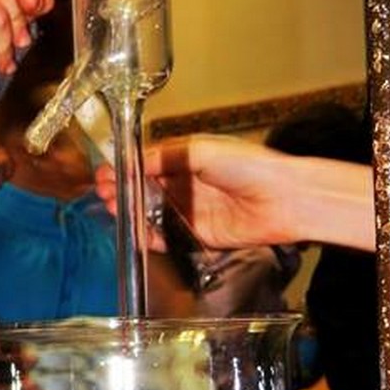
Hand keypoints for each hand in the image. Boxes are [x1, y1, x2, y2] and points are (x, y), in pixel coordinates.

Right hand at [96, 134, 308, 250]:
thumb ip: (165, 157)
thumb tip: (135, 161)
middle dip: (123, 190)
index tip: (106, 172)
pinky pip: (168, 238)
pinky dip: (150, 237)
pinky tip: (136, 233)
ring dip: (132, 213)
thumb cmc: (253, 167)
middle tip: (104, 191)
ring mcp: (192, 210)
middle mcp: (188, 184)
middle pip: (146, 189)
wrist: (285, 199)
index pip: (148, 163)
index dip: (126, 168)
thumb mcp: (202, 151)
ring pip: (153, 213)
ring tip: (114, 209)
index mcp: (188, 159)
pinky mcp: (199, 235)